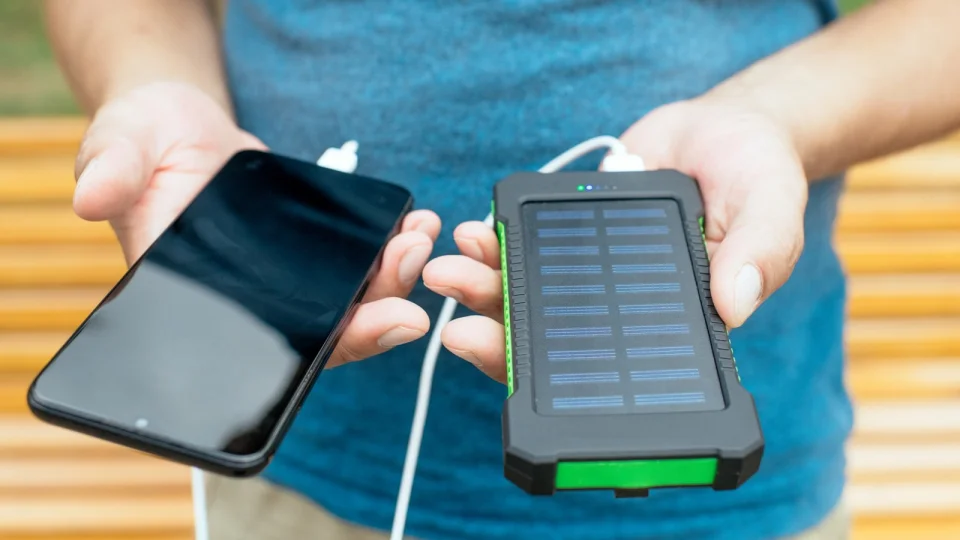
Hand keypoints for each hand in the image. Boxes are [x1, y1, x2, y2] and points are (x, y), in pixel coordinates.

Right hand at [74, 81, 438, 367]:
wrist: (177, 122)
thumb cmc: (141, 142)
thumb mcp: (117, 146)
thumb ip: (109, 171)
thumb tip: (91, 198)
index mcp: (200, 297)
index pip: (263, 351)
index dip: (325, 348)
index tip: (379, 327)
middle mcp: (249, 300)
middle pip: (323, 333)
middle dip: (376, 314)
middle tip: (412, 275)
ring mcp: (284, 278)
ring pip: (348, 302)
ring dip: (392, 280)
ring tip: (419, 239)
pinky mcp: (309, 250)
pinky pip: (356, 265)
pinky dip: (390, 250)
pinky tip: (415, 224)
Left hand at [422, 97, 806, 381]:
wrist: (724, 126)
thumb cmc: (757, 175)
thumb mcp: (772, 208)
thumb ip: (759, 253)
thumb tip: (733, 305)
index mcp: (668, 324)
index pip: (607, 370)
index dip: (555, 378)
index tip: (511, 365)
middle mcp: (620, 308)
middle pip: (551, 340)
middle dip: (497, 335)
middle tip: (456, 324)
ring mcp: (591, 273)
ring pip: (528, 295)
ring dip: (484, 289)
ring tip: (450, 269)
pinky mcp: (570, 233)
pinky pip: (527, 247)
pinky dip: (496, 245)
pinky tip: (474, 234)